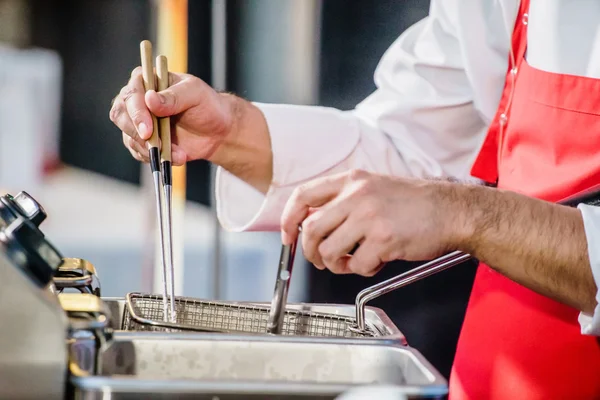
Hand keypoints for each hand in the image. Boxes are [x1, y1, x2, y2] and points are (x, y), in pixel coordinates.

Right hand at [109, 67, 236, 165]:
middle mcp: (138, 100)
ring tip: (178, 154)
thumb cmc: (207, 105)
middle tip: (156, 146)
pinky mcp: (144, 141)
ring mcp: (138, 122)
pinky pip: (139, 152)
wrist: (216, 131)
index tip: (147, 130)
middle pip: (121, 115)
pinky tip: (176, 157)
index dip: (136, 112)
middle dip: (137, 134)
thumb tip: (150, 99)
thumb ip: (174, 96)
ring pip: (129, 137)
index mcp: (147, 81)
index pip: (131, 94)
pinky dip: (155, 158)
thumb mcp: (195, 94)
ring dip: (151, 149)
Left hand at [280, 170, 469, 275]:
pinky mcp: (384, 239)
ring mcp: (370, 217)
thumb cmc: (414, 203)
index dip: (288, 219)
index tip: (287, 236)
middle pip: (310, 229)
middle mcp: (357, 195)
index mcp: (352, 180)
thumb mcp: (373, 188)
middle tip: (321, 260)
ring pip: (329, 251)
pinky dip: (363, 269)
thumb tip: (314, 226)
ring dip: (336, 264)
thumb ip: (344, 202)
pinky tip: (378, 260)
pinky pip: (358, 265)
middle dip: (310, 252)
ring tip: (352, 261)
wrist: (451, 210)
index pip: (304, 196)